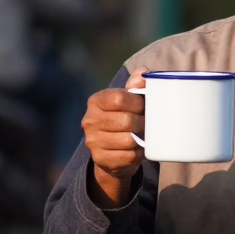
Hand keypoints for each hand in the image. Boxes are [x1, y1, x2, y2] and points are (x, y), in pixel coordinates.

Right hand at [81, 82, 144, 206]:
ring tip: (140, 137)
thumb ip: (136, 84)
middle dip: (141, 123)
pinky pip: (129, 157)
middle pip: (126, 121)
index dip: (137, 102)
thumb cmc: (124, 119)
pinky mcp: (100, 159)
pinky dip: (137, 154)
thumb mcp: (129, 100)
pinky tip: (135, 150)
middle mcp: (89, 120)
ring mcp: (92, 141)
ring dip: (140, 140)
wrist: (113, 153)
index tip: (142, 106)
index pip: (119, 98)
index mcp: (95, 101)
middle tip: (145, 124)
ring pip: (129, 141)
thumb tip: (143, 73)